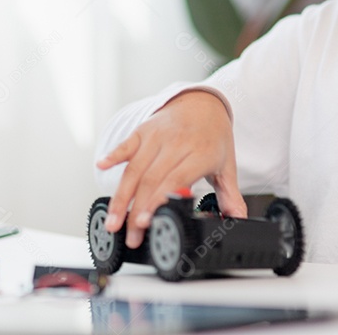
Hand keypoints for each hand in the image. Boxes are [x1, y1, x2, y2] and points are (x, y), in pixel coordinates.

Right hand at [96, 90, 245, 247]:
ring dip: (121, 196)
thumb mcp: (226, 166)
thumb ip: (230, 197)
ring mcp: (157, 136)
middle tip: (130, 235)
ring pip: (135, 168)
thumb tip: (237, 221)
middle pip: (151, 180)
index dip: (158, 202)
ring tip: (112, 221)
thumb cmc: (214, 137)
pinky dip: (113, 155)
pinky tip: (101, 166)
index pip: (175, 181)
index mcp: (200, 154)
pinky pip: (127, 144)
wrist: (203, 102)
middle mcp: (177, 144)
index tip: (146, 222)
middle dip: (136, 211)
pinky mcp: (143, 130)